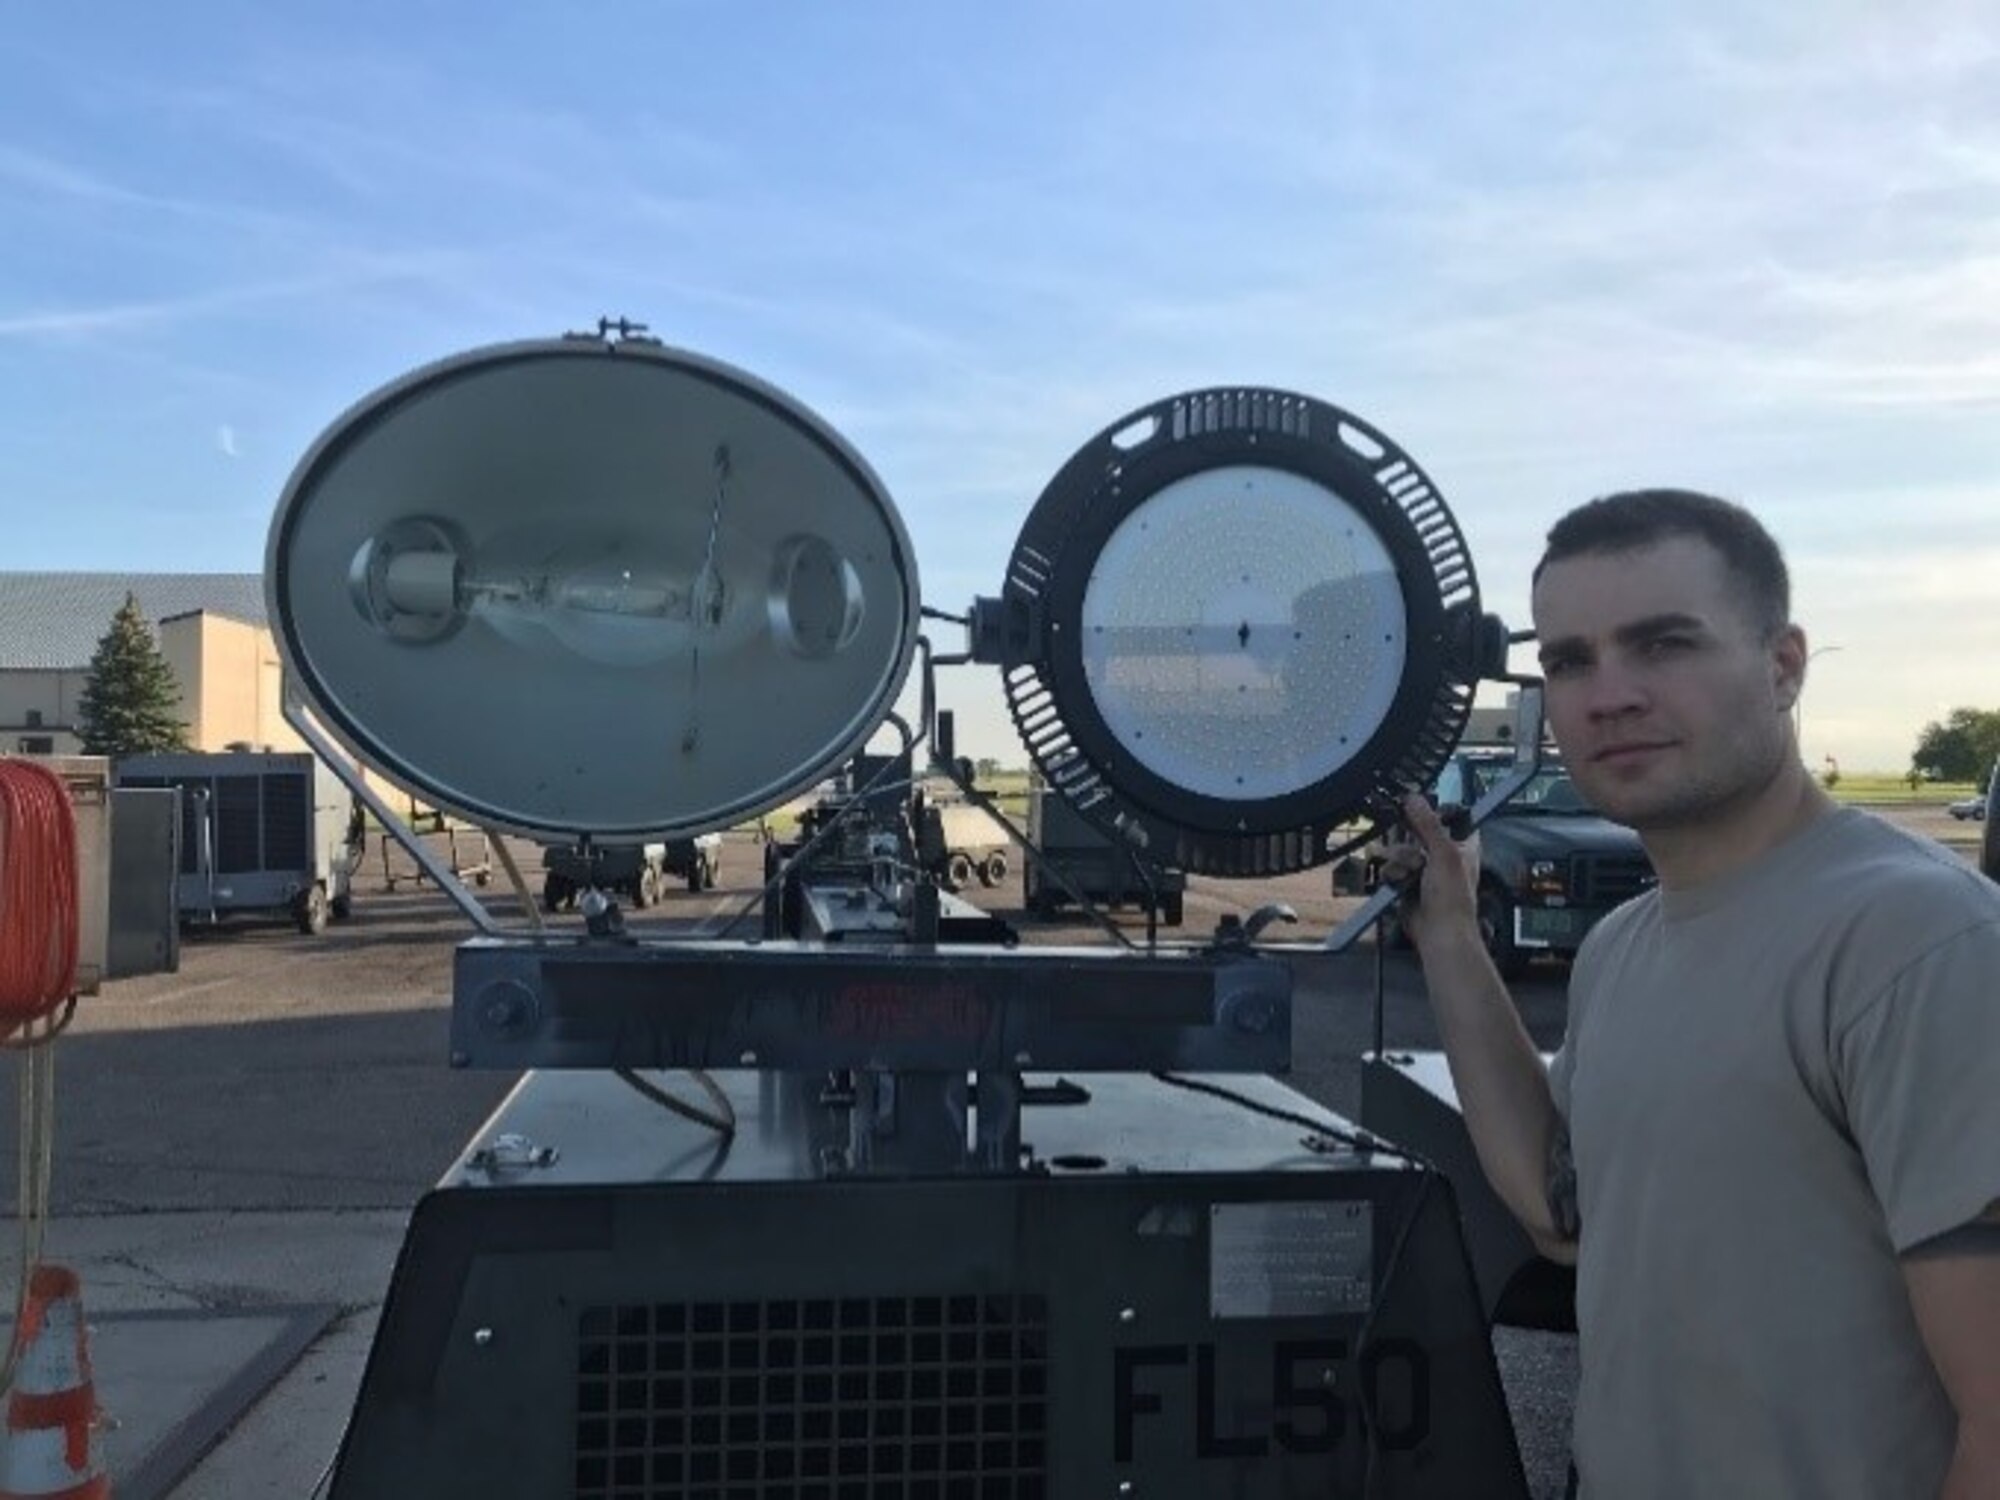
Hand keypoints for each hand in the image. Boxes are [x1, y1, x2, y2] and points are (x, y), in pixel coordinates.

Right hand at [1382, 794, 1481, 949]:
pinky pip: (1391, 868)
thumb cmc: (1454, 899)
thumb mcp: (1444, 854)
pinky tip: (1400, 883)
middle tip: (1415, 849)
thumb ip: (1428, 824)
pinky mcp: (1406, 883)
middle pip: (1417, 832)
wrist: (1438, 932)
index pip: (1450, 818)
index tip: (1418, 808)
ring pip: (1401, 850)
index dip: (1436, 812)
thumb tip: (1414, 798)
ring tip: (1411, 874)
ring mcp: (1423, 870)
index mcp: (1462, 845)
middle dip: (1410, 841)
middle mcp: (1442, 855)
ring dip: (1401, 861)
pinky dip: (1393, 874)